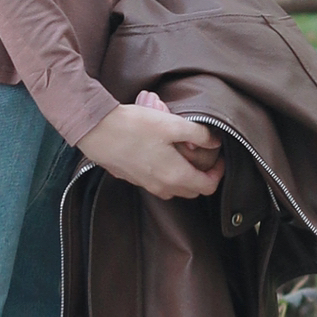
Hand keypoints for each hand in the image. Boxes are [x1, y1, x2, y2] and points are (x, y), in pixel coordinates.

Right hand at [77, 100, 223, 200]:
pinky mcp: (133, 179)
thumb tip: (215, 142)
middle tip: (204, 158)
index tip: (219, 159)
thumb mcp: (172, 125)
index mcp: (176, 176)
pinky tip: (161, 155)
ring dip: (183, 178)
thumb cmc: (135, 127)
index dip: (218, 174)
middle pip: (192, 191)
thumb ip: (199, 134)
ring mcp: (146, 185)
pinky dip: (166, 175)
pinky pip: (157, 184)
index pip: (208, 186)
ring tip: (182, 156)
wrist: (97, 132)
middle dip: (202, 177)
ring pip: (174, 190)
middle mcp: (162, 186)